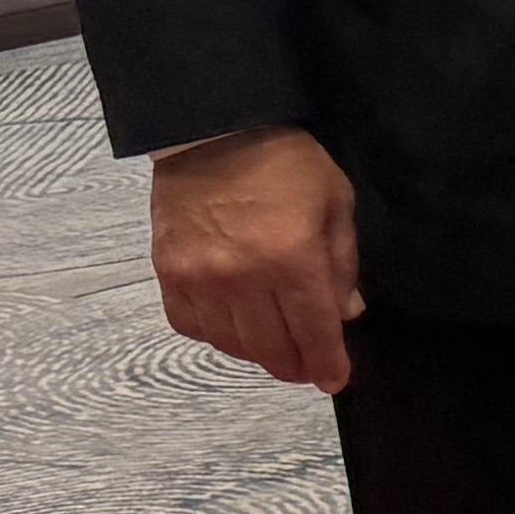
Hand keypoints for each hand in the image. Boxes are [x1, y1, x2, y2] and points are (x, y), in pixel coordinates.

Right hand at [154, 125, 361, 391]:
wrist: (215, 132)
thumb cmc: (288, 164)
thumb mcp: (336, 204)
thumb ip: (342, 264)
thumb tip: (346, 312)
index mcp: (293, 260)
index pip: (314, 331)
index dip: (327, 363)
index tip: (334, 380)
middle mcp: (243, 278)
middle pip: (271, 347)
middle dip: (295, 365)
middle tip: (307, 368)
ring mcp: (200, 279)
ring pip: (231, 343)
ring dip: (257, 354)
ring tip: (275, 349)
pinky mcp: (168, 274)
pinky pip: (190, 325)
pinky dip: (215, 335)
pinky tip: (233, 328)